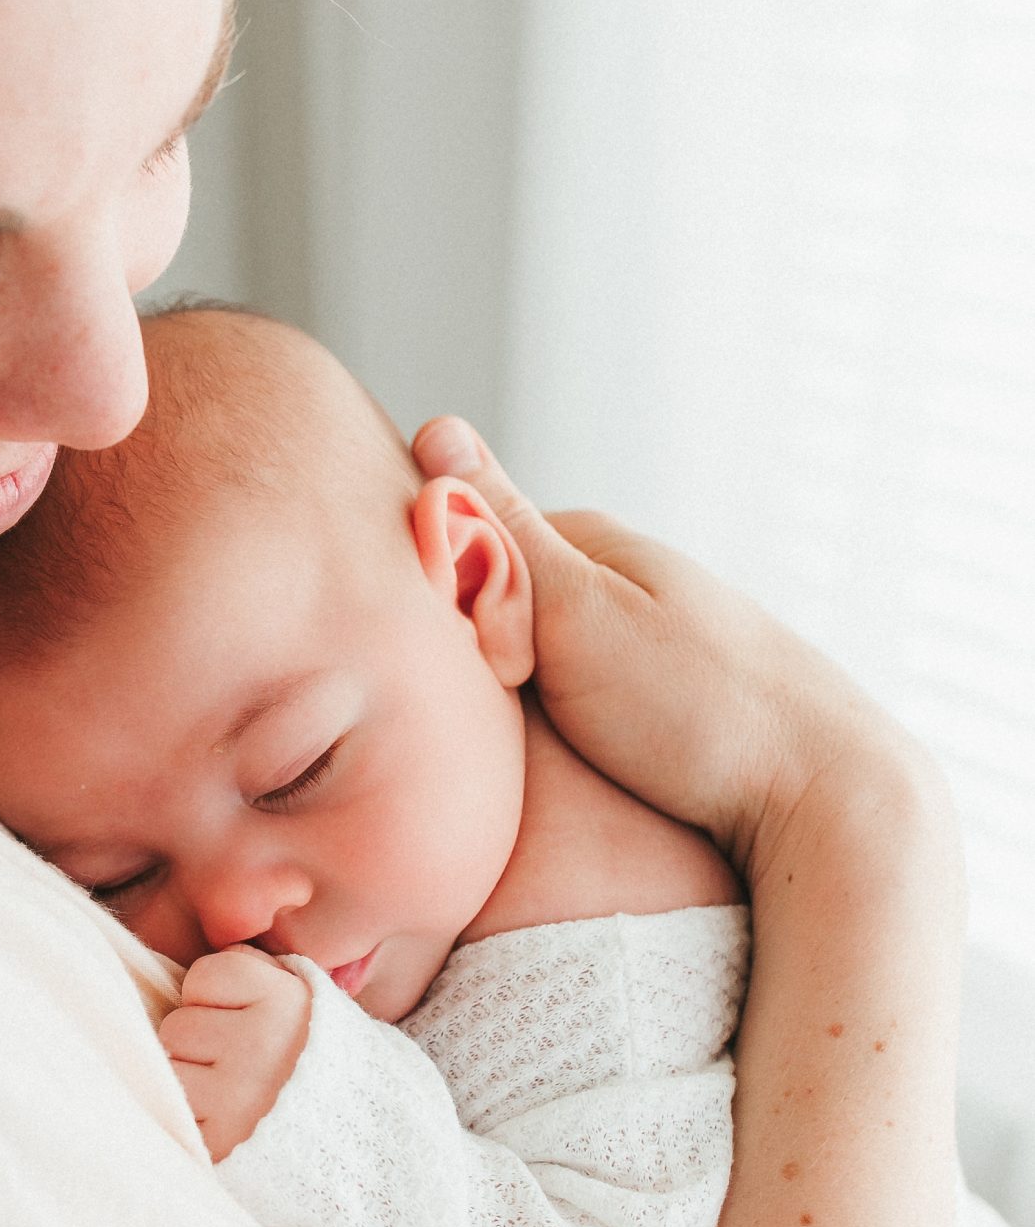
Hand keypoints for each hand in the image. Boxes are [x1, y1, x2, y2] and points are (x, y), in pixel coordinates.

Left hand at [159, 947, 310, 1162]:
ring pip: (169, 1070)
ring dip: (189, 1078)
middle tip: (236, 1058)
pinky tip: (224, 1117)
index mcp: (284, 1002)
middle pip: (178, 1026)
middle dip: (198, 1039)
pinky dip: (192, 1116)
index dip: (213, 994)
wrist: (356, 1133)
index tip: (243, 1014)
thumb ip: (250, 969)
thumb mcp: (300, 994)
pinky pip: (174, 1114)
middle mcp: (261, 1047)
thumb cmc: (312, 1055)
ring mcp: (238, 1099)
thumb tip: (182, 963)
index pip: (202, 976)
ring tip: (228, 1088)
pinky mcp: (220, 1143)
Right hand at [411, 415, 945, 887]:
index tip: (401, 652)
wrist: (825, 800)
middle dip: (464, 642)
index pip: (466, 540)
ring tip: (490, 752)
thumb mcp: (577, 613)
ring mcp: (650, 647)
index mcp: (596, 546)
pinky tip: (554, 771)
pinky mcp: (668, 710)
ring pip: (535, 660)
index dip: (423, 589)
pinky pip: (577, 707)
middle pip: (499, 602)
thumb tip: (432, 425)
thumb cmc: (697, 709)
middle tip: (448, 714)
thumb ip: (501, 535)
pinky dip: (550, 731)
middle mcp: (626, 584)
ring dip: (506, 696)